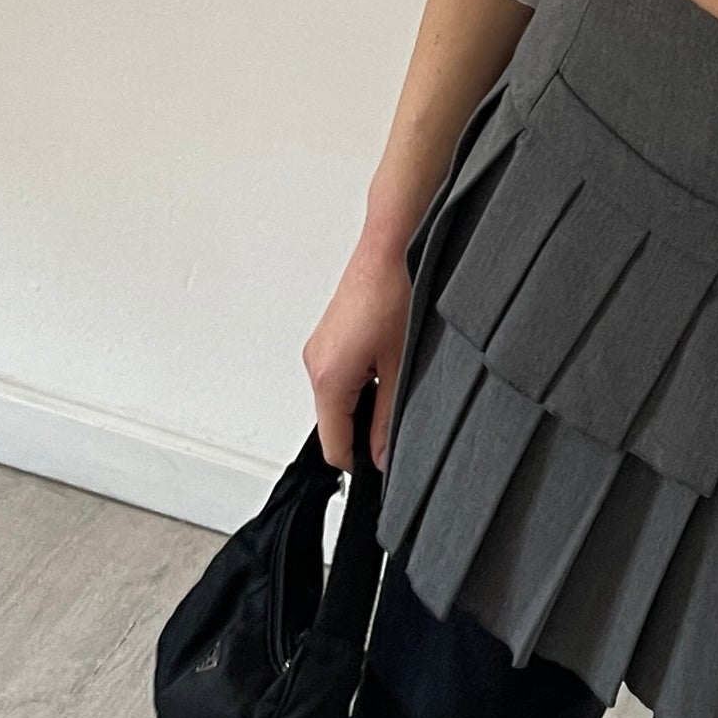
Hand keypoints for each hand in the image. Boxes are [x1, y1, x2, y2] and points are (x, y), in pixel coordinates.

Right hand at [303, 227, 414, 473]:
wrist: (390, 247)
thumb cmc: (395, 293)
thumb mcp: (401, 367)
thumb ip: (389, 419)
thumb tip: (383, 454)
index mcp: (329, 378)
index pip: (333, 445)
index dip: (359, 464)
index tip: (382, 469)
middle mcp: (315, 365)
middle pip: (334, 423)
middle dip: (364, 432)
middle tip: (399, 425)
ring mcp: (319, 349)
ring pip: (338, 399)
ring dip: (365, 404)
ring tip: (398, 384)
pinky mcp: (329, 338)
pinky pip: (340, 375)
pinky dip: (361, 382)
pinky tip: (388, 366)